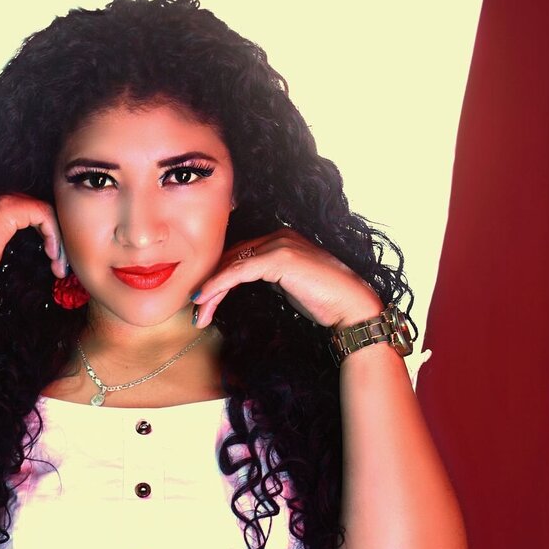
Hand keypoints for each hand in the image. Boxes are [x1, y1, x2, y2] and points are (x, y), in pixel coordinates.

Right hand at [0, 194, 67, 293]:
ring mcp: (5, 203)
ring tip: (58, 263)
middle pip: (43, 212)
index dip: (49, 236)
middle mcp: (2, 201)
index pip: (34, 215)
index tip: (53, 260)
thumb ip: (11, 242)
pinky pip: (44, 215)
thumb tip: (30, 249)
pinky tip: (51, 253)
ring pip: (47, 213)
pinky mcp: (10, 210)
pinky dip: (53, 235)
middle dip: (57, 239)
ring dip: (58, 240)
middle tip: (61, 264)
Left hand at [190, 228, 383, 329]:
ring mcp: (279, 244)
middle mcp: (278, 236)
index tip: (203, 300)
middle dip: (210, 285)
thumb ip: (268, 277)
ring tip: (198, 313)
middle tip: (195, 311)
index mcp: (280, 239)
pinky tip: (206, 299)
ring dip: (210, 291)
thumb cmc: (325, 301)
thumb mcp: (288, 285)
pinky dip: (218, 285)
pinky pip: (238, 271)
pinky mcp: (279, 259)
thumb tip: (241, 284)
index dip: (217, 277)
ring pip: (231, 265)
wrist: (353, 308)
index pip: (238, 255)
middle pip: (231, 258)